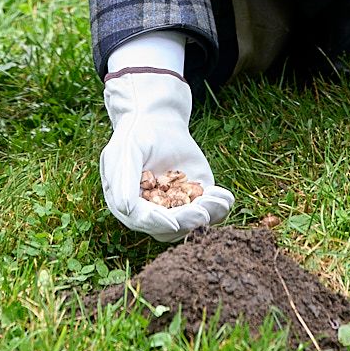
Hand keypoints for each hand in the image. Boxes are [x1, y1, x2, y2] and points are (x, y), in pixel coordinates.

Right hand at [99, 34, 233, 240]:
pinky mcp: (194, 198)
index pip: (143, 219)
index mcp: (128, 204)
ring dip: (207, 215)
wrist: (157, 123)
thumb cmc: (136, 135)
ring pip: (191, 223)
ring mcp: (175, 206)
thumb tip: (125, 208)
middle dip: (186, 220)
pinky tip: (225, 197)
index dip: (158, 222)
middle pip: (169, 227)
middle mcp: (152, 211)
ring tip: (218, 200)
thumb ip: (124, 179)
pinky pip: (208, 211)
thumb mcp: (126, 151)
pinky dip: (218, 208)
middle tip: (202, 212)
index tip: (173, 222)